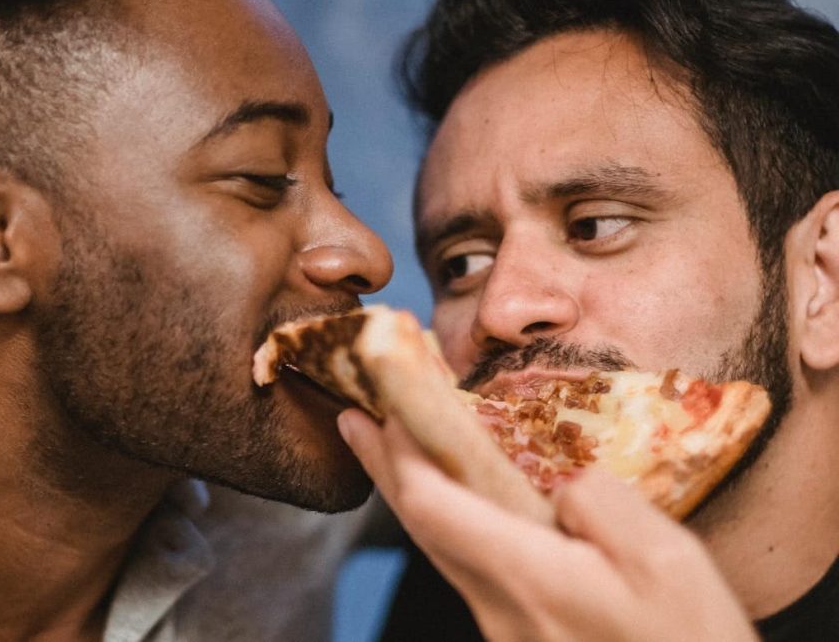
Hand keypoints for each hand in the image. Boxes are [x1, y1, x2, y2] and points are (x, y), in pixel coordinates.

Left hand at [338, 408, 757, 641]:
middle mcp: (499, 608)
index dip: (402, 452)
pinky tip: (460, 505)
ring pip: (441, 550)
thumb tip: (561, 485)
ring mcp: (504, 631)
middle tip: (354, 420)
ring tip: (394, 452)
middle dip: (384, 468)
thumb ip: (603, 504)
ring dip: (413, 494)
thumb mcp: (667, 560)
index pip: (433, 505)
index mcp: (529, 579)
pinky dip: (451, 524)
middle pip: (421, 527)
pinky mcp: (519, 641)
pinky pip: (470, 571)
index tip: (389, 404)